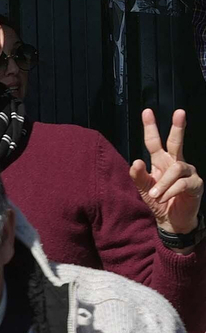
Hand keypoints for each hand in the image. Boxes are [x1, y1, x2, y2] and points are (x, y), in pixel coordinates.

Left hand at [130, 108, 202, 234]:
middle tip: (179, 112)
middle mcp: (176, 163)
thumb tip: (136, 161)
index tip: (147, 111)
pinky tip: (165, 197)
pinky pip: (182, 184)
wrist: (171, 220)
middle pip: (176, 142)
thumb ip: (138, 176)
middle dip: (178, 127)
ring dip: (163, 182)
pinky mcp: (196, 184)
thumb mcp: (144, 189)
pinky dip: (170, 191)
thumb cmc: (159, 201)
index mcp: (161, 162)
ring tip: (156, 194)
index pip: (155, 142)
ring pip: (176, 168)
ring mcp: (188, 173)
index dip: (150, 127)